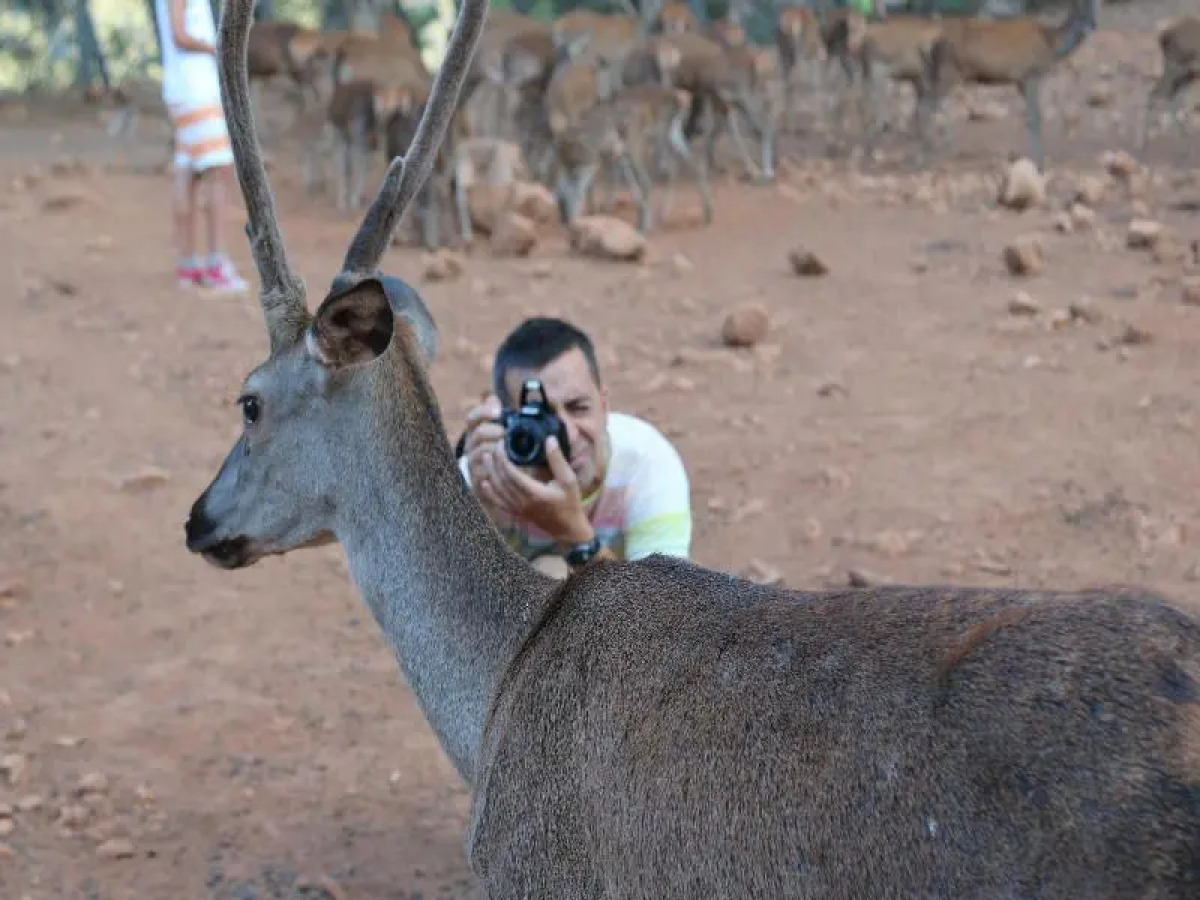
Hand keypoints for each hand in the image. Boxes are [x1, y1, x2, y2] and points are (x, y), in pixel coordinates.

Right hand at [463, 395, 505, 511]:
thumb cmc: (501, 454)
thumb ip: (497, 417)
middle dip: (494, 431)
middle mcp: (471, 446)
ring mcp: (472, 463)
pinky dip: (493, 469)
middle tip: (506, 433)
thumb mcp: (501, 434)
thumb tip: (492, 398)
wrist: (497, 484)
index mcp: (476, 432)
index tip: (498, 411)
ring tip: (509, 450)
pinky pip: (482, 473)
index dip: (484, 411)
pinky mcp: (475, 480)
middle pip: (478, 433)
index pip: (472, 417)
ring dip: (495, 449)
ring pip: (480, 452)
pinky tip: (504, 468)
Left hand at [476, 436, 593, 544]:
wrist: (568, 528)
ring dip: (490, 474)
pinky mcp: (517, 514)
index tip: (502, 444)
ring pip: (497, 490)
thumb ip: (558, 460)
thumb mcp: (569, 480)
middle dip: (495, 462)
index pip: (511, 473)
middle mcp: (523, 502)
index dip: (503, 458)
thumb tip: (549, 439)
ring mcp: (518, 509)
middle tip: (493, 447)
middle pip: (501, 480)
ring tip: (487, 458)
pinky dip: (490, 493)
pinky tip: (484, 483)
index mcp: (535, 493)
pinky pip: (499, 503)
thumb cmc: (570, 503)